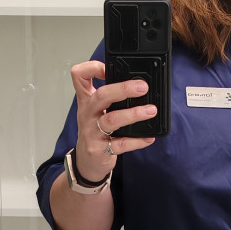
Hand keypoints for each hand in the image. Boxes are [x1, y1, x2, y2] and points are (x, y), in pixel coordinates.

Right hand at [70, 60, 156, 180]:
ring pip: (112, 120)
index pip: (79, 76)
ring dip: (133, 114)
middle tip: (142, 87)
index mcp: (87, 100)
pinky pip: (120, 144)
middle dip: (122, 89)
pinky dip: (137, 140)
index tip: (109, 67)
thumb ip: (112, 97)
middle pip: (101, 95)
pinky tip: (148, 137)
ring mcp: (92, 132)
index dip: (92, 67)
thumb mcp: (97, 111)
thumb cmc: (95, 132)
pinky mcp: (100, 150)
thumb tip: (139, 84)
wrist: (87, 162)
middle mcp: (87, 114)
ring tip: (150, 111)